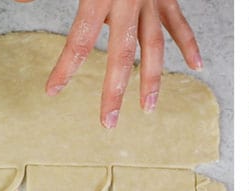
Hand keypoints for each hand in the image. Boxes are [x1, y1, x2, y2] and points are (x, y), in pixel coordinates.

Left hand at [25, 0, 200, 127]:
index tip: (52, 91)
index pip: (80, 40)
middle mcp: (129, 2)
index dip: (65, 68)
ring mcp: (152, 0)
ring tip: (149, 108)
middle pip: (121, 55)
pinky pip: (179, 23)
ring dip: (153, 80)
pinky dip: (188, 44)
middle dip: (114, 91)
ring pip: (155, 47)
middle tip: (108, 121)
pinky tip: (195, 66)